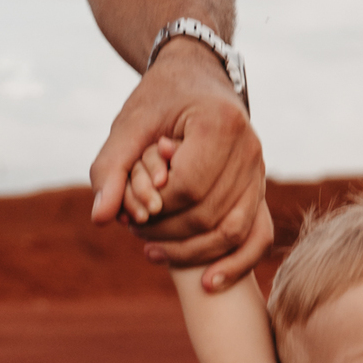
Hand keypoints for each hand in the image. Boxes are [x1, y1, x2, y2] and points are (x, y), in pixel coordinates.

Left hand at [90, 39, 272, 290]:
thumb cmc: (160, 99)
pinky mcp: (261, 191)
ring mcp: (260, 173)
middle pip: (209, 214)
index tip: (129, 209)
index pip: (188, 187)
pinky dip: (235, 265)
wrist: (198, 78)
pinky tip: (207, 283)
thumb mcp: (129, 124)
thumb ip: (110, 167)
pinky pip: (257, 237)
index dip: (156, 208)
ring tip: (152, 251)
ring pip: (233, 232)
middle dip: (168, 231)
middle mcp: (250, 150)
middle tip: (134, 230)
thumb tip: (101, 218)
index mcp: (220, 124)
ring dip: (191, 252)